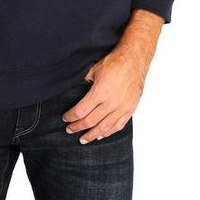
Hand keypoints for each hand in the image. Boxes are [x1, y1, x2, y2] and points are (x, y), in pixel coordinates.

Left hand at [61, 8, 163, 143]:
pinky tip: (101, 135)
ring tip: (83, 139)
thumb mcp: (94, 70)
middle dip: (77, 127)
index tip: (65, 118)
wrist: (134, 60)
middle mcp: (111, 103)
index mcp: (99, 93)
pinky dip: (108, 132)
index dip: (71, 116)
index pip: (81, 111)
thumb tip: (78, 90)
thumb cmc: (114, 62)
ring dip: (92, 135)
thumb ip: (85, 82)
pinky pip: (118, 125)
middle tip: (69, 130)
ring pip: (104, 128)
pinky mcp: (130, 109)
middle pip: (90, 121)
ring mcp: (122, 108)